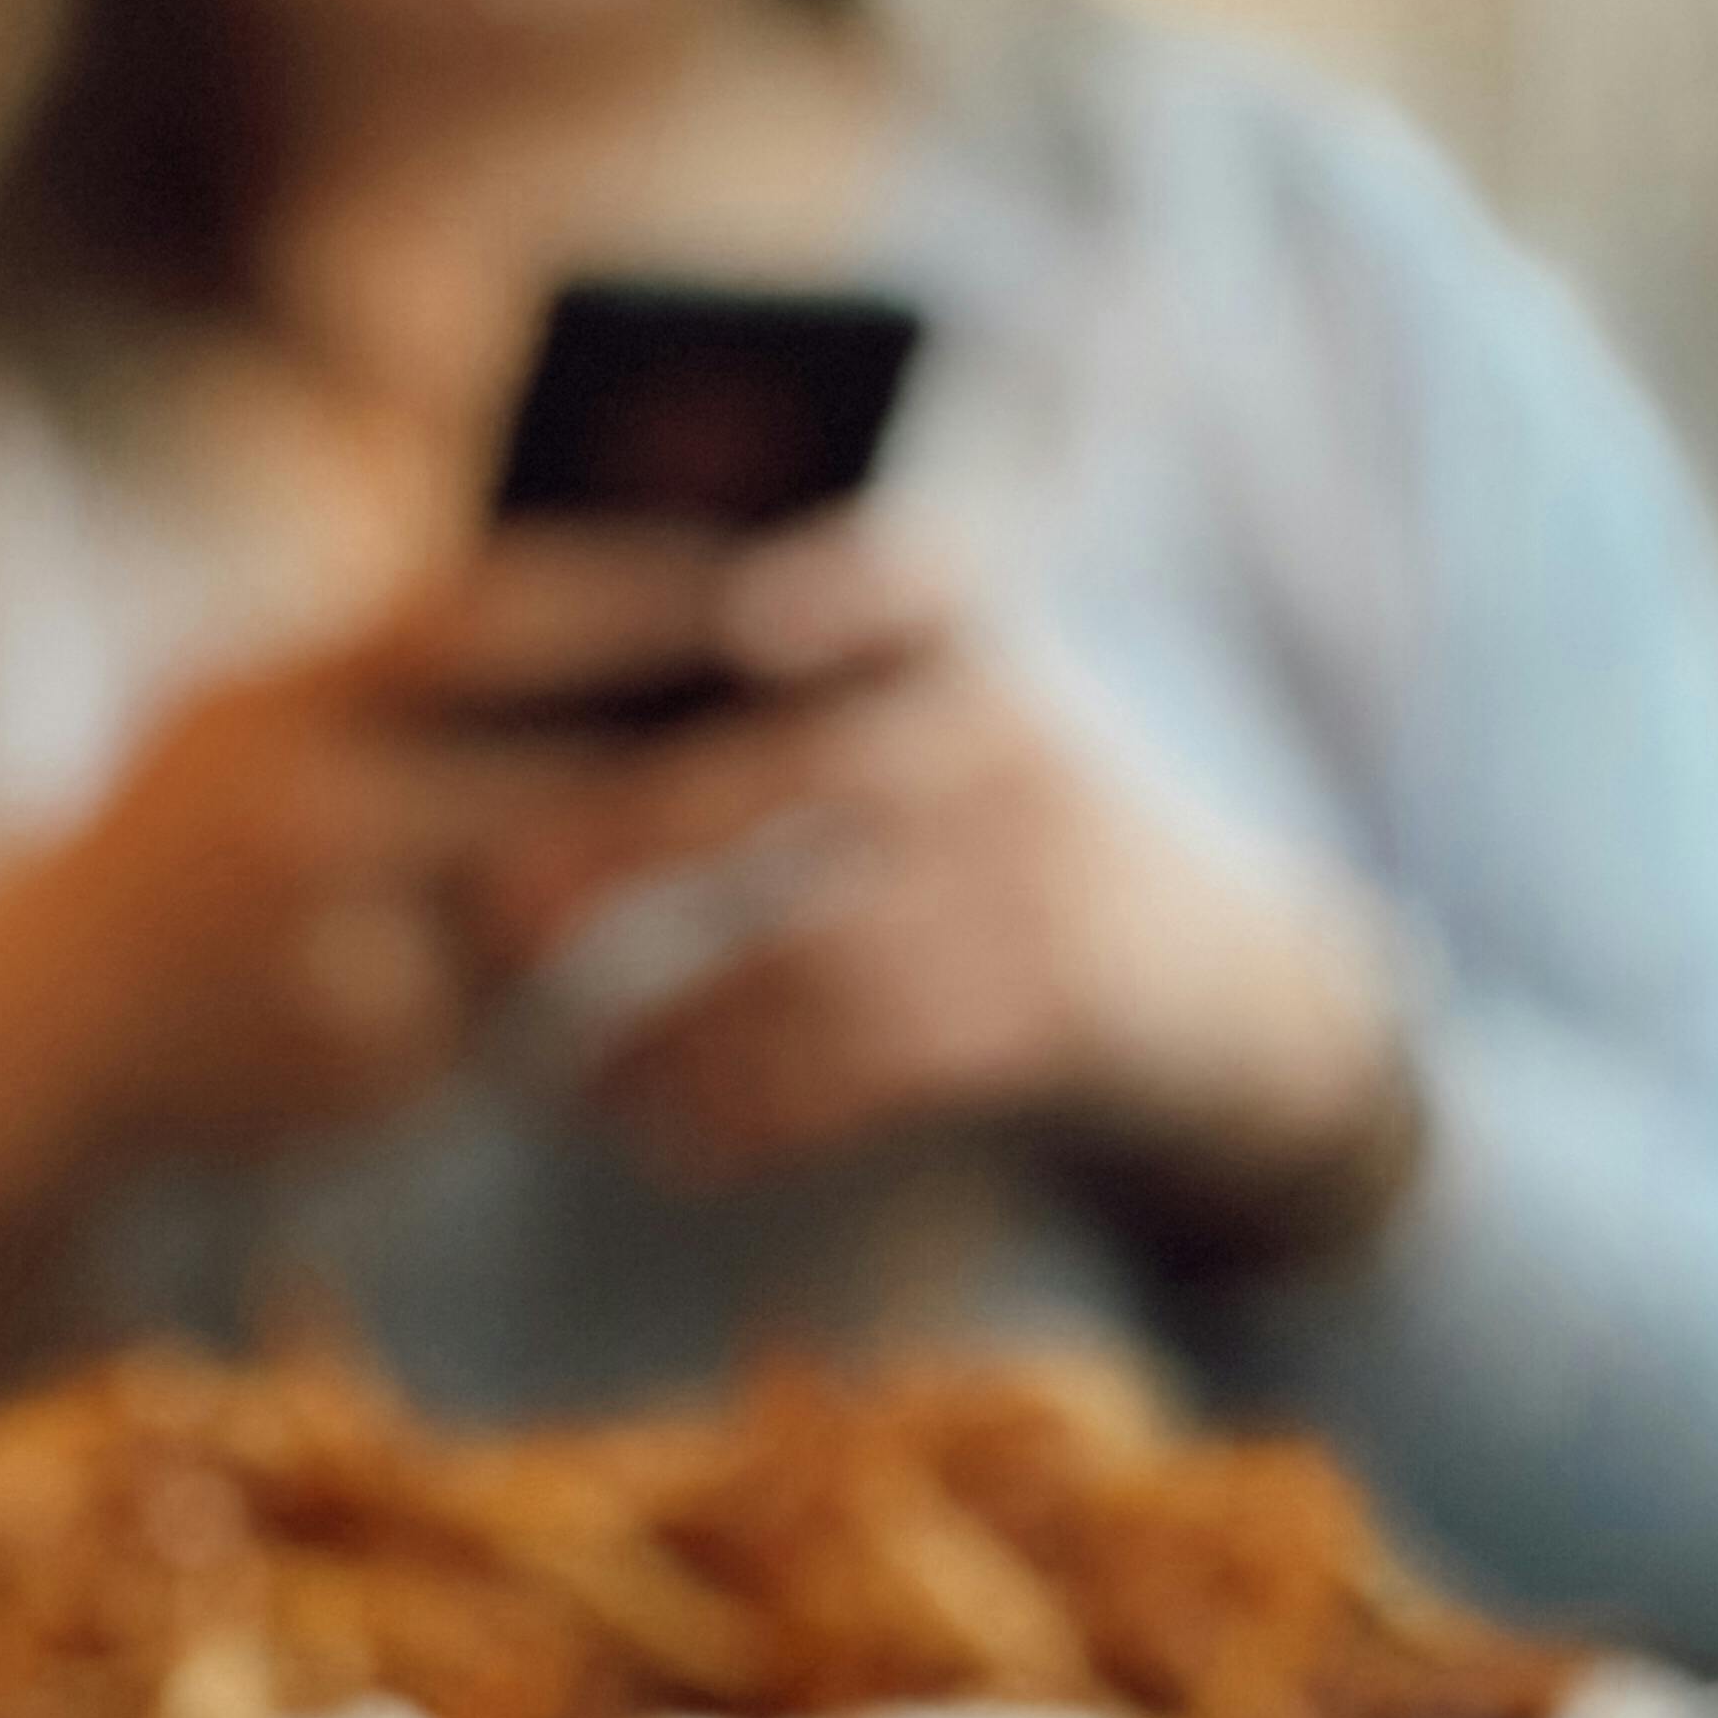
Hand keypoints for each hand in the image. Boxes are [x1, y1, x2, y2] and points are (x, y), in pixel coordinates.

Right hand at [0, 522, 797, 1390]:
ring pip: (558, 899)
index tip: (770, 564)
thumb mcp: (265, 723)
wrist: (40, 1037)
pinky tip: (683, 961)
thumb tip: (612, 580)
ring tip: (818, 828)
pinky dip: (591, 979)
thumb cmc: (191, 849)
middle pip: (553, 768)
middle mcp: (303, 810)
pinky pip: (521, 1010)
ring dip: (685, 868)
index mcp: (281, 691)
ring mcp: (334, 946)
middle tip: (856, 720)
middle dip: (708, 747)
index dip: (635, 589)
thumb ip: (407, 671)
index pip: (482, 611)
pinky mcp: (368, 1062)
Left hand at [478, 521, 1415, 1262]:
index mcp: (970, 642)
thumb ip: (812, 678)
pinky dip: (742, 1112)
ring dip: (664, 1027)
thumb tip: (563, 673)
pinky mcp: (1040, 1025)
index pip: (906, 583)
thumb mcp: (953, 717)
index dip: (837, 593)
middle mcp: (1008, 748)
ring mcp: (1033, 890)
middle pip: (794, 783)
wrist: (1220, 985)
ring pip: (810, 956)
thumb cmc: (1003, 835)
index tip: (755, 620)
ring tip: (564, 1073)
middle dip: (623, 847)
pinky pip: (860, 1073)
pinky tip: (664, 1134)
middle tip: (496, 915)